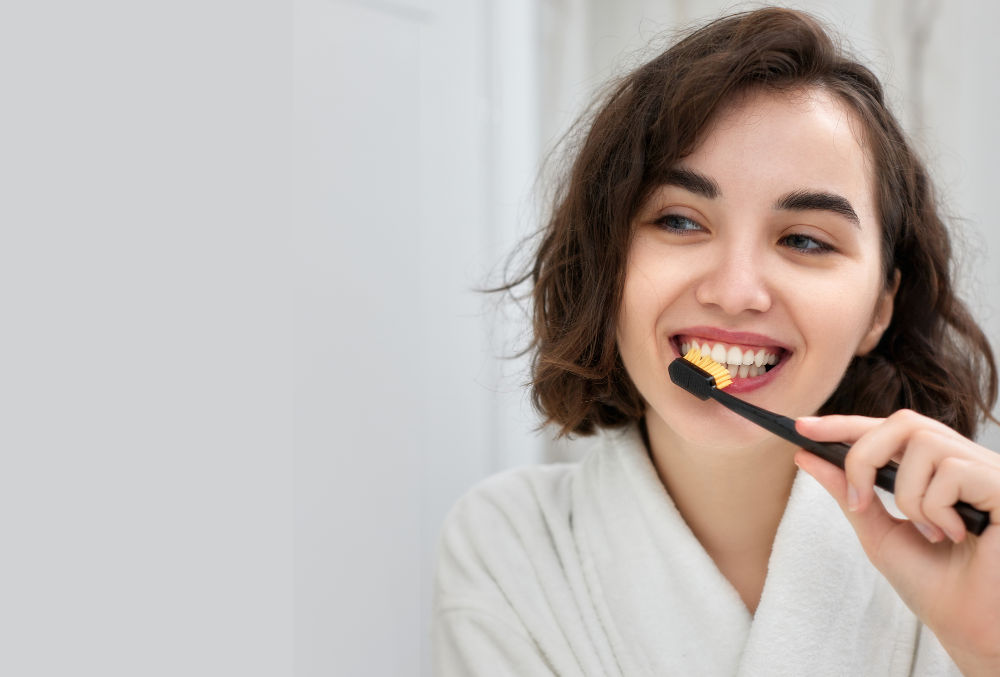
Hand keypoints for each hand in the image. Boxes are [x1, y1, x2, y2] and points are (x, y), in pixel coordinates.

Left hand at [794, 411, 999, 675]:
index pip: (889, 430)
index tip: (801, 428)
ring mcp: (988, 470)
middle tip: (858, 500)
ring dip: (908, 496)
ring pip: (924, 445)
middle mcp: (964, 460)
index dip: (845, 424)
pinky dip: (937, 508)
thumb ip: (846, 490)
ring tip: (929, 533)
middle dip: (865, 456)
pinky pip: (953, 471)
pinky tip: (955, 535)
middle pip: (904, 422)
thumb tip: (806, 455)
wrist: (969, 627)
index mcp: (936, 468)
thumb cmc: (931, 583)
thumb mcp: (876, 530)